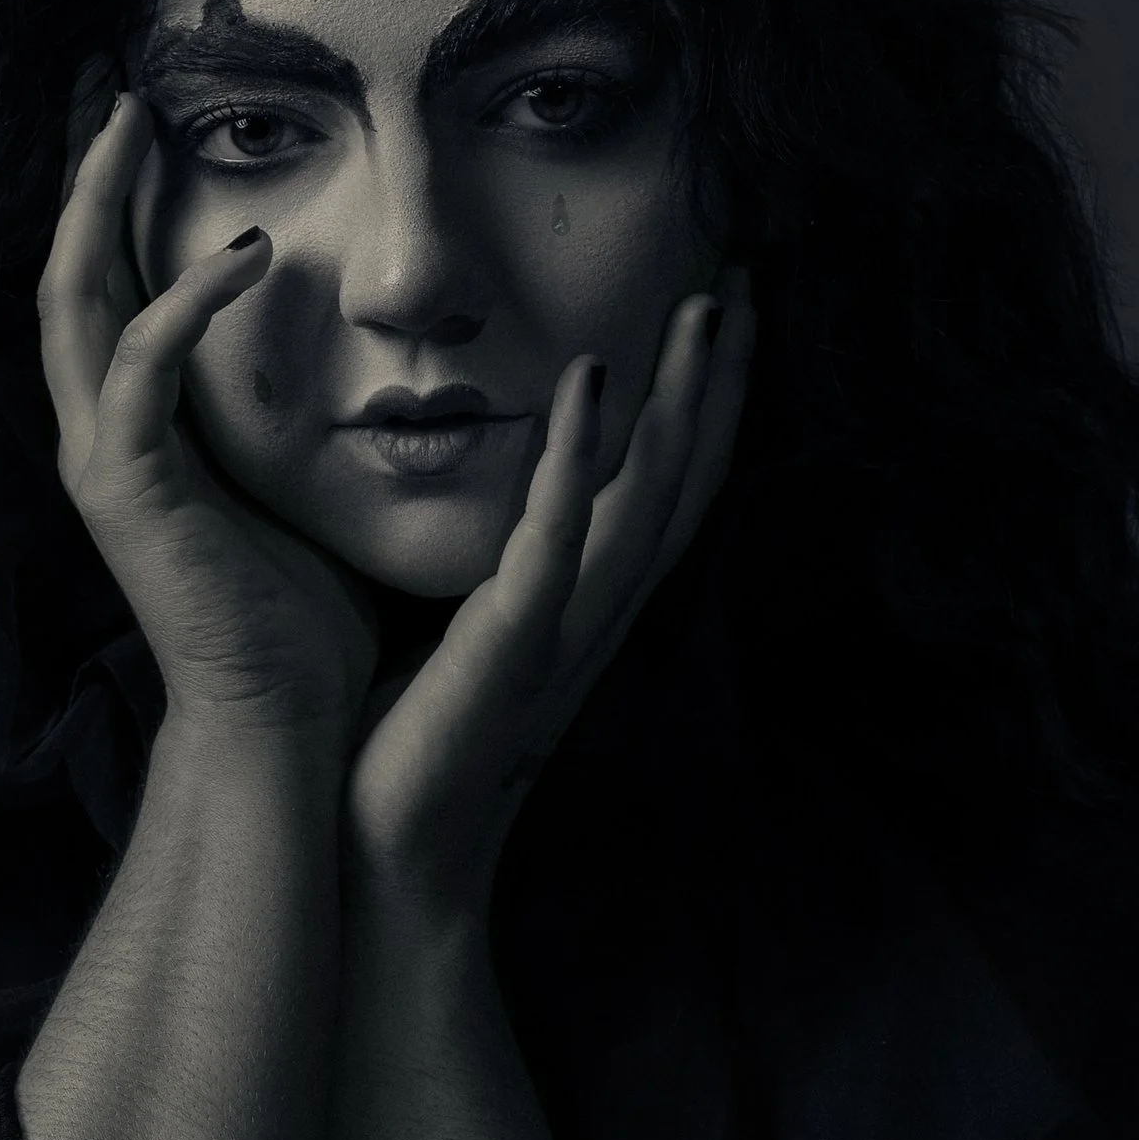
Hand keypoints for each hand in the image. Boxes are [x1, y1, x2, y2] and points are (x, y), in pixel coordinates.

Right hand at [39, 87, 376, 743]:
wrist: (283, 725)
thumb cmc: (301, 617)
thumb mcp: (292, 477)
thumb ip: (289, 404)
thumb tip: (350, 333)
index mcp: (132, 427)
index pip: (104, 282)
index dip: (109, 195)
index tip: (134, 108)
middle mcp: (96, 433)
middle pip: (62, 267)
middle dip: (79, 168)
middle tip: (102, 74)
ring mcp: (102, 460)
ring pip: (73, 300)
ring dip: (98, 204)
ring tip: (130, 118)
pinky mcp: (130, 490)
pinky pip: (142, 370)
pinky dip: (183, 305)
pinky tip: (239, 252)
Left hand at [345, 273, 754, 911]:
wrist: (391, 861)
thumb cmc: (415, 749)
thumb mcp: (470, 638)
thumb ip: (502, 574)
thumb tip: (498, 508)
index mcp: (586, 604)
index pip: (667, 486)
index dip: (705, 400)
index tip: (723, 307)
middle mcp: (596, 612)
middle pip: (686, 478)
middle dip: (721, 378)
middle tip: (747, 278)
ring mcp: (563, 629)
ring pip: (648, 498)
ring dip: (681, 399)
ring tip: (704, 307)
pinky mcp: (511, 648)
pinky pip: (556, 541)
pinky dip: (577, 460)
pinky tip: (590, 382)